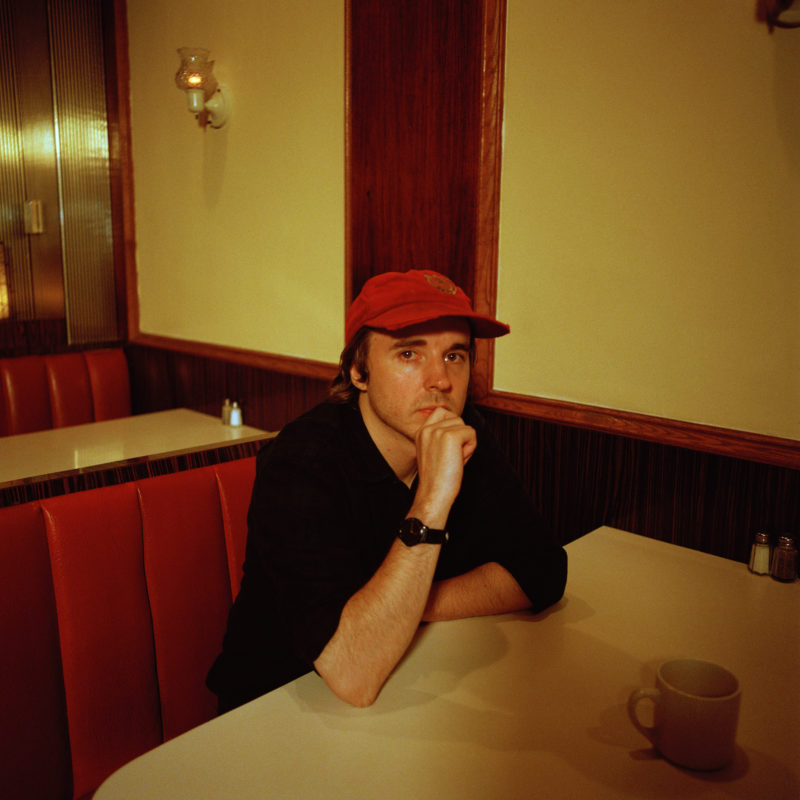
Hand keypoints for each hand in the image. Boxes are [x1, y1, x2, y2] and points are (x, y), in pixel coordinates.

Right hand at [411, 407, 475, 526]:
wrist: (434, 494)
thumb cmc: (438, 478)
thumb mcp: (435, 452)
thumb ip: (443, 436)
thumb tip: (461, 425)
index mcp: (421, 432)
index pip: (441, 412)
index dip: (452, 425)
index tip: (451, 445)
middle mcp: (427, 429)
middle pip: (456, 418)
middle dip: (460, 437)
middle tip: (452, 457)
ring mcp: (438, 431)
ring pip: (465, 426)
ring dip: (466, 443)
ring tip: (455, 459)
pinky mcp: (450, 436)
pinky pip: (471, 433)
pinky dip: (471, 447)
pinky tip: (459, 460)